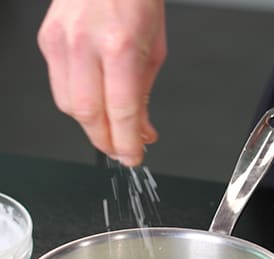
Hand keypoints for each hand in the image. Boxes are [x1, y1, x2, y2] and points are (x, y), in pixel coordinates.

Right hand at [38, 0, 165, 165]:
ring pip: (68, 106)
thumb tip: (142, 130)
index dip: (127, 143)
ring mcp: (61, 42)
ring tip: (111, 129)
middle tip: (121, 149)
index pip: (121, 112)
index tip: (133, 156)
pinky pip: (59, 87)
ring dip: (92, 126)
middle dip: (106, 141)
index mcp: (121, 47)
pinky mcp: (47, 41)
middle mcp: (85, 44)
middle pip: (88, 115)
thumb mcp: (155, 51)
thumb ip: (145, 95)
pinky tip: (95, 104)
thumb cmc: (137, 1)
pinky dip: (78, 104)